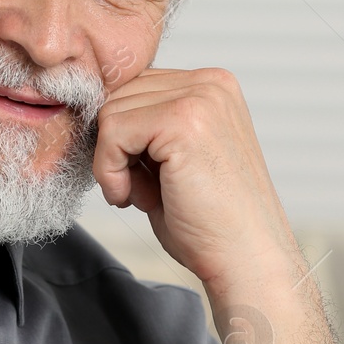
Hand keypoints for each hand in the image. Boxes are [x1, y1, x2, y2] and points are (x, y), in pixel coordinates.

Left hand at [93, 68, 343, 343]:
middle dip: (117, 148)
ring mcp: (199, 97)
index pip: (136, 86)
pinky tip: (138, 199)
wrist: (246, 260)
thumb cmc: (211, 222)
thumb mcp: (177, 159)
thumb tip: (97, 114)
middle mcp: (211, 83)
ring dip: (113, 162)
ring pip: (111, 112)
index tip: (138, 175)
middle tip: (142, 190)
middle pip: (120, 94)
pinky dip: (111, 172)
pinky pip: (113, 132)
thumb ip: (148, 127)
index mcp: (213, 86)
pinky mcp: (182, 120)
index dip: (123, 134)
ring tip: (145, 195)